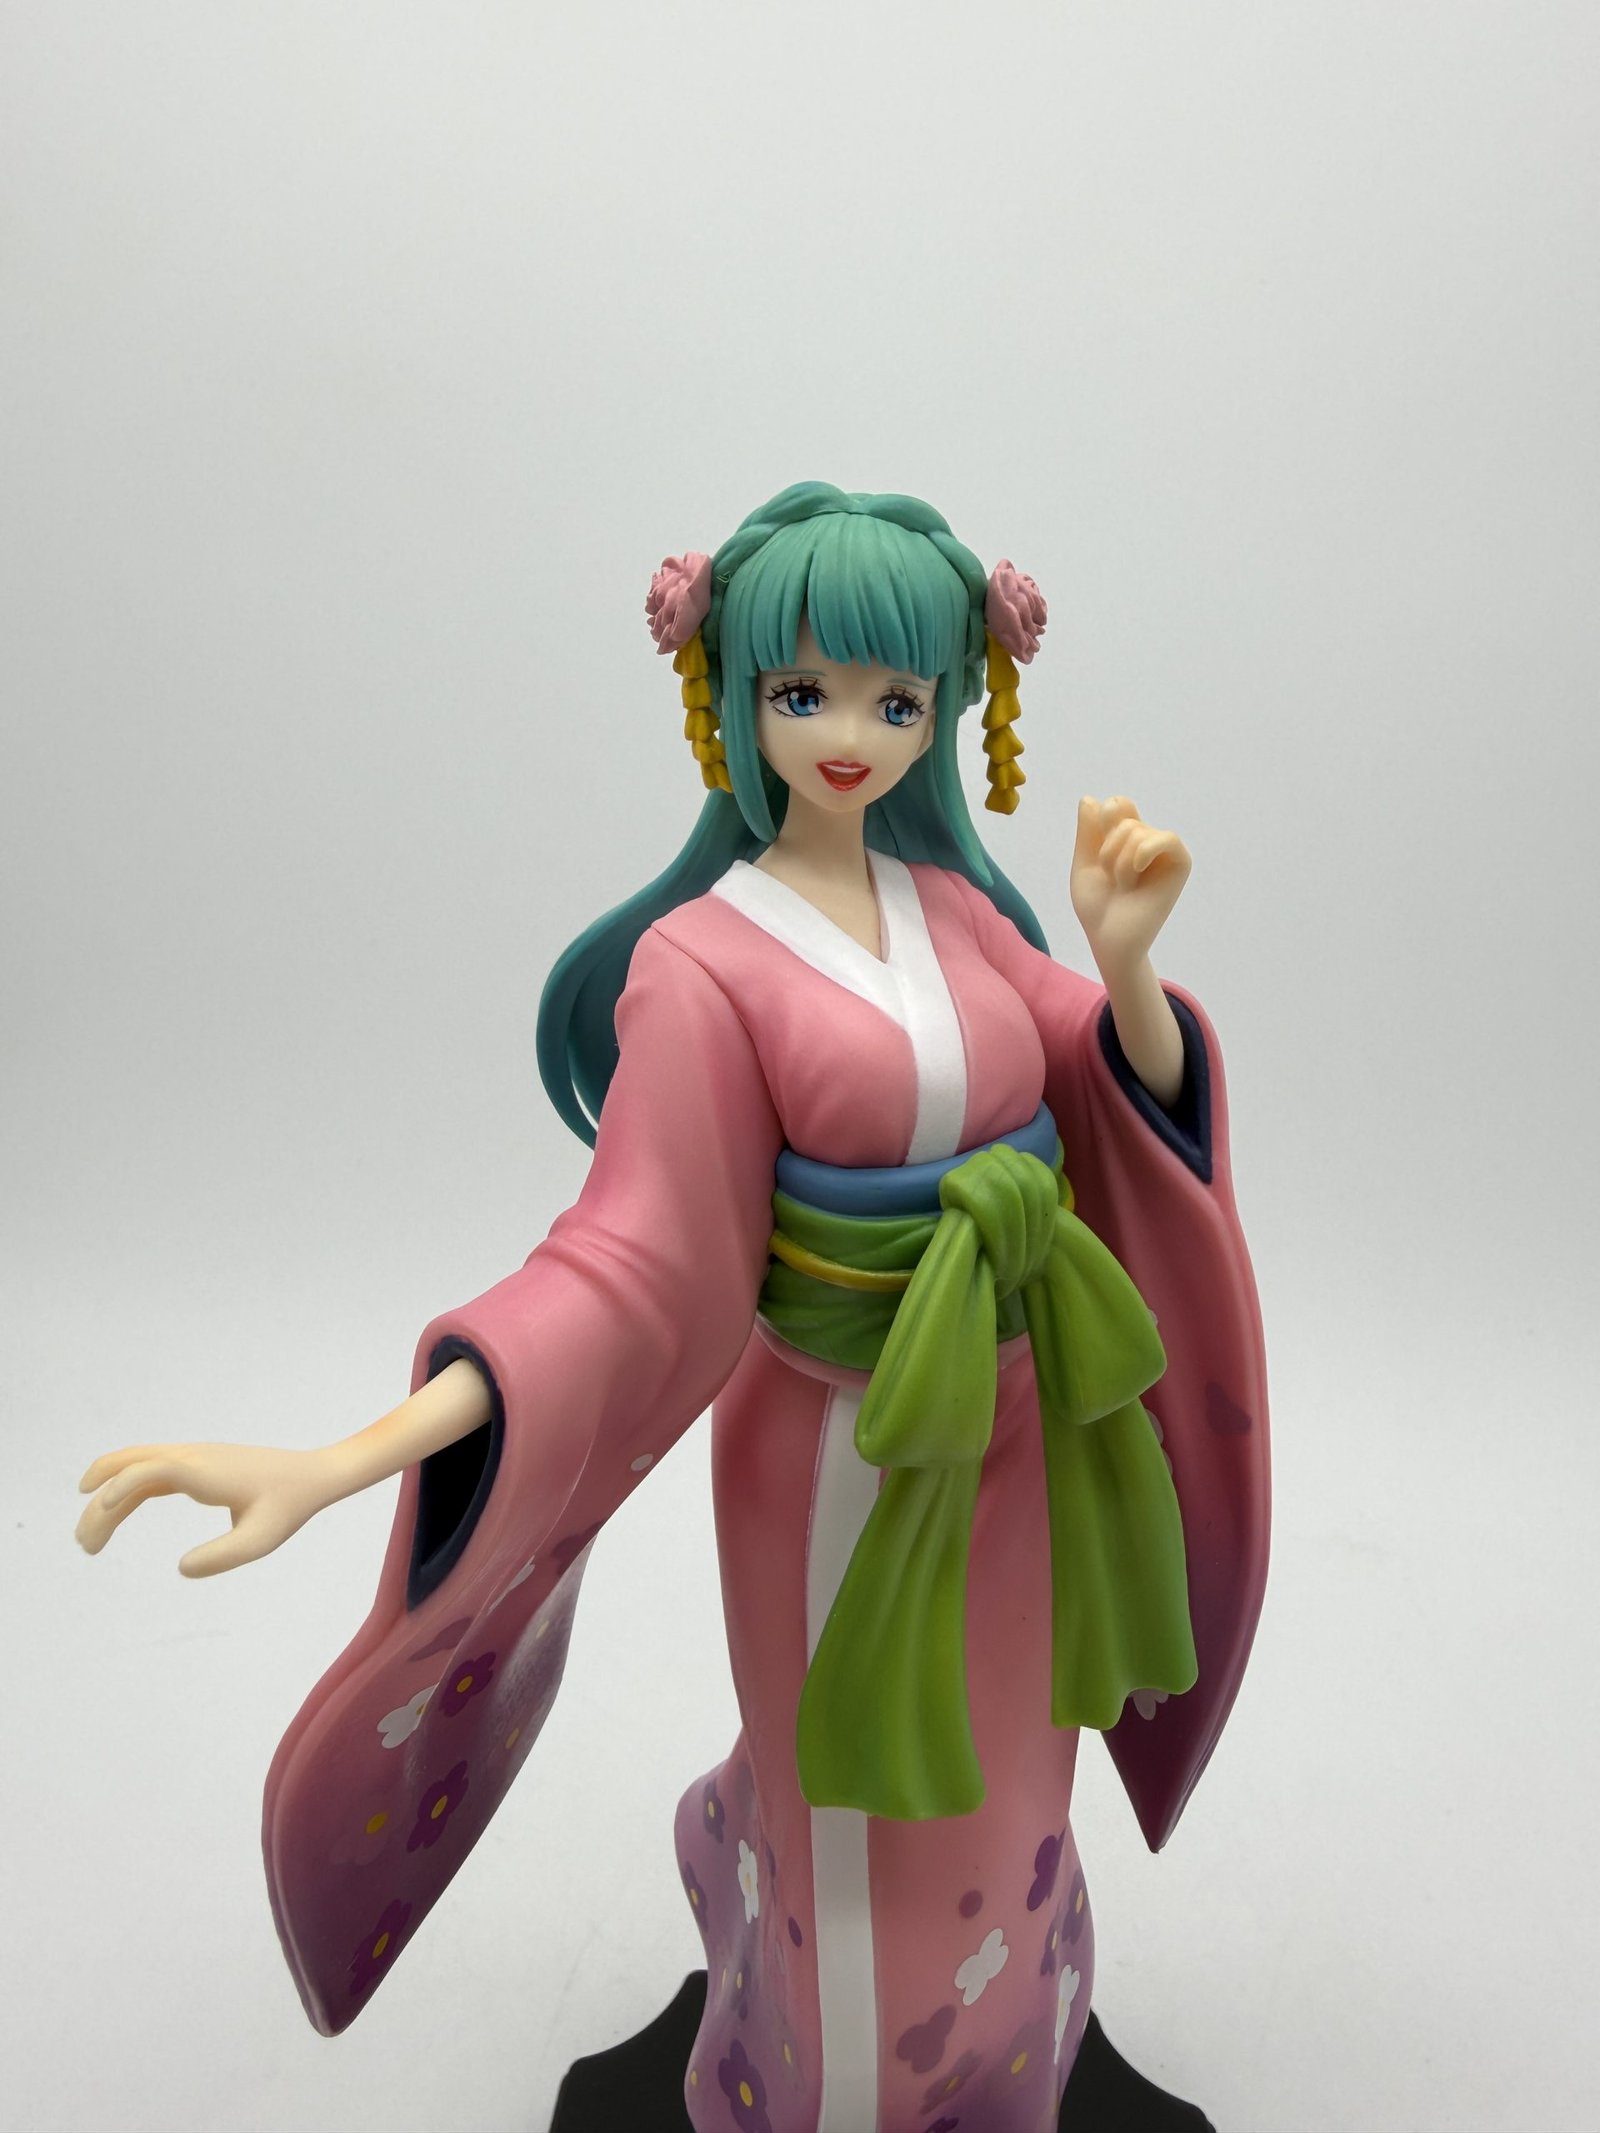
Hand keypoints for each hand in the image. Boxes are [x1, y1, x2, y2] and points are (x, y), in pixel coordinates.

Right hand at [76, 1441, 341, 1576]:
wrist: (313, 1476)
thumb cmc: (289, 1506)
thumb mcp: (260, 1540)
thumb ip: (222, 1557)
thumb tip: (180, 1568)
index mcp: (206, 1470)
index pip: (153, 1466)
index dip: (121, 1484)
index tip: (102, 1509)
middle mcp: (194, 1457)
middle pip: (132, 1467)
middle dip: (101, 1502)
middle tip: (85, 1547)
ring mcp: (193, 1458)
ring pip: (136, 1467)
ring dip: (108, 1497)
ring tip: (90, 1541)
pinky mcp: (197, 1465)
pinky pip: (151, 1471)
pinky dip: (126, 1489)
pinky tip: (114, 1509)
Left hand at [1070, 795, 1191, 976]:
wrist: (1109, 938)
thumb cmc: (1097, 906)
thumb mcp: (1084, 864)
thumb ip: (1088, 832)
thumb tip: (1090, 798)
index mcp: (1126, 838)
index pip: (1118, 804)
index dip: (1104, 820)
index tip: (1097, 852)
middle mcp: (1147, 841)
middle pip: (1125, 818)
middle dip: (1107, 850)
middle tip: (1111, 878)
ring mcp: (1164, 852)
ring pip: (1138, 831)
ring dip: (1120, 862)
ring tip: (1123, 886)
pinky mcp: (1180, 864)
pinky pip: (1168, 839)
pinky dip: (1145, 851)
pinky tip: (1137, 869)